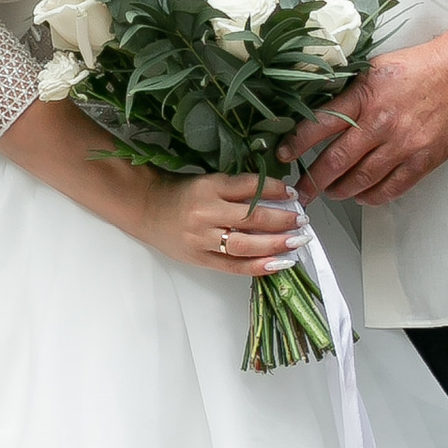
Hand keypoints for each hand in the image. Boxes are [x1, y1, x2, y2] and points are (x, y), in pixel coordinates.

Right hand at [131, 170, 303, 274]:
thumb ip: (236, 189)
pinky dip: (258, 267)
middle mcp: (205, 213)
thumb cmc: (179, 192)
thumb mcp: (207, 180)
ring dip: (276, 244)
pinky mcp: (199, 258)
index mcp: (208, 187)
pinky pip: (233, 266)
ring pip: (246, 245)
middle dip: (283, 220)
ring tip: (297, 242)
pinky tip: (278, 264)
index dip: (275, 190)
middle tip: (303, 220)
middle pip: (252, 218)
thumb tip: (275, 196)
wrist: (144, 207)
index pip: (249, 187)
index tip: (293, 193)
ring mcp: (202, 238)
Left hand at [288, 45, 447, 206]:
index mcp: (364, 96)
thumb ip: (349, 93)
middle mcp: (380, 123)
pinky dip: (373, 196)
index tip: (283, 156)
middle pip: (337, 160)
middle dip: (314, 181)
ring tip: (332, 193)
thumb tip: (320, 114)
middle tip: (303, 191)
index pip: (320, 124)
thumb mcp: (374, 70)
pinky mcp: (423, 160)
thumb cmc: (419, 68)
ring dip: (341, 191)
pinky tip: (362, 196)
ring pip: (362, 179)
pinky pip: (392, 188)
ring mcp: (402, 144)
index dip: (297, 143)